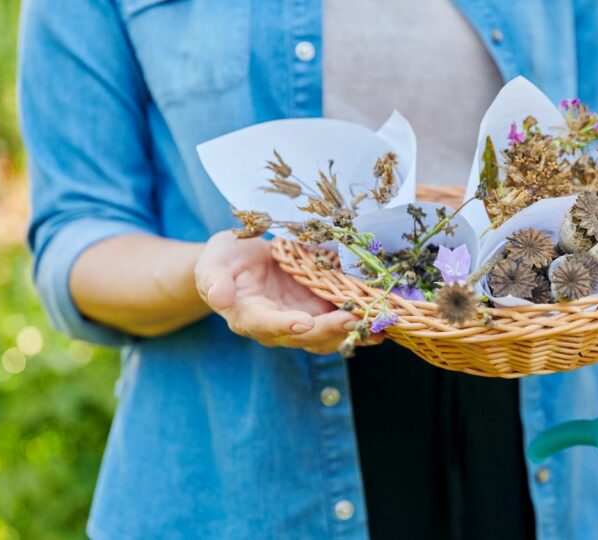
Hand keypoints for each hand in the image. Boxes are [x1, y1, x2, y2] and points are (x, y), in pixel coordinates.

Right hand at [195, 231, 381, 353]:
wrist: (241, 262)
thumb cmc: (224, 261)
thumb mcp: (213, 263)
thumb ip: (214, 280)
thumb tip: (218, 297)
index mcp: (249, 316)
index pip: (266, 325)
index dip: (285, 325)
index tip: (303, 323)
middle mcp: (278, 326)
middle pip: (306, 336)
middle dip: (332, 329)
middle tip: (355, 320)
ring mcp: (302, 321)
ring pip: (329, 336)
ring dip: (354, 333)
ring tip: (378, 326)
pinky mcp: (319, 312)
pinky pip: (342, 322)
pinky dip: (362, 322)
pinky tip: (384, 318)